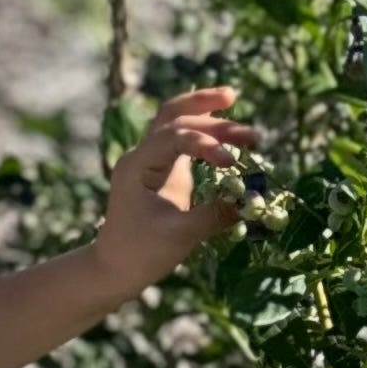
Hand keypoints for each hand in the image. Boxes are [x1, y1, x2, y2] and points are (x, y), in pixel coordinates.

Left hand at [95, 85, 260, 294]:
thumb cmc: (141, 252)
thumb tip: (251, 202)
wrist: (115, 266)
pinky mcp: (162, 170)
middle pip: (173, 116)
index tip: (232, 162)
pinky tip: (224, 128)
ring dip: (204, 111)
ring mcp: (151, 160)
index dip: (207, 144)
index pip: (174, 137)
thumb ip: (215, 216)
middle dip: (209, 113)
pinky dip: (203, 131)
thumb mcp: (180, 236)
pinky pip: (181, 139)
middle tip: (243, 118)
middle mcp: (142, 155)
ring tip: (233, 101)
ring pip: (175, 120)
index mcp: (137, 166)